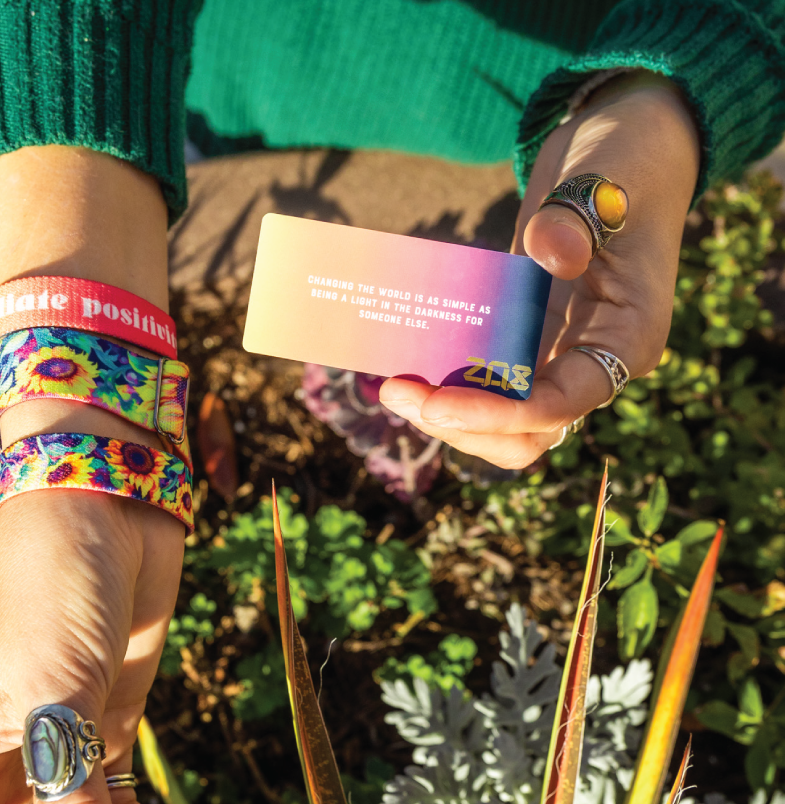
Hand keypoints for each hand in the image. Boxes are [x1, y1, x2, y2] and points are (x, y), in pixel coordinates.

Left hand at [379, 70, 700, 467]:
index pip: (561, 404)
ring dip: (448, 416)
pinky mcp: (529, 345)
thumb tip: (550, 252)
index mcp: (628, 339)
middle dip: (462, 425)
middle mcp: (594, 363)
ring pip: (503, 424)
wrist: (620, 149)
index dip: (499, 415)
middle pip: (528, 434)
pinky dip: (449, 387)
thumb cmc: (625, 164)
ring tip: (393, 385)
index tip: (438, 403)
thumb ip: (574, 222)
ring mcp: (560, 358)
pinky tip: (408, 367)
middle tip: (396, 391)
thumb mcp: (604, 181)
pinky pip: (488, 388)